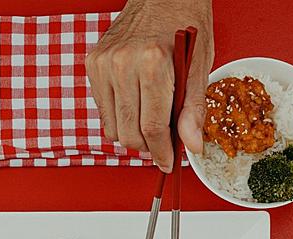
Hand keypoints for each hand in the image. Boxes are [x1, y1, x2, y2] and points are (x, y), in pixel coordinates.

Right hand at [86, 0, 213, 171]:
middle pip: (129, 132)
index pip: (152, 127)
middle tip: (164, 143)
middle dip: (148, 147)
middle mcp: (122, 63)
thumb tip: (191, 145)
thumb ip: (193, 109)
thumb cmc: (184, 23)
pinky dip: (120, 117)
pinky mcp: (92, 64)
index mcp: (152, 62)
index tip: (168, 162)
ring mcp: (103, 64)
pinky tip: (136, 106)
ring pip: (112, 126)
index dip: (162, 152)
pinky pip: (103, 109)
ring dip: (132, 134)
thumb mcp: (200, 65)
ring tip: (151, 123)